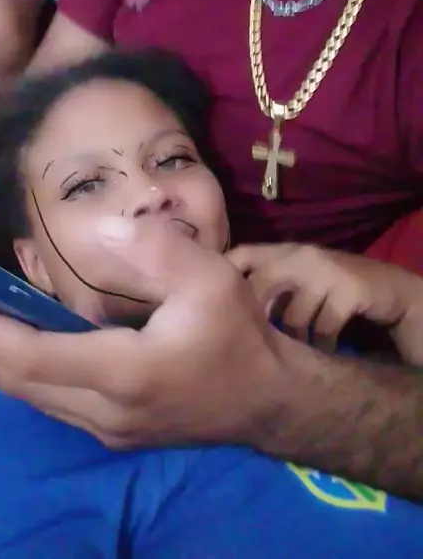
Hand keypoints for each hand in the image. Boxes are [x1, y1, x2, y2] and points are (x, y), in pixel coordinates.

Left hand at [0, 217, 293, 448]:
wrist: (268, 400)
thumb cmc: (239, 336)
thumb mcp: (211, 278)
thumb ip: (157, 248)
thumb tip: (104, 226)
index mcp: (125, 373)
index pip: (34, 358)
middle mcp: (106, 412)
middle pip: (22, 385)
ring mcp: (110, 430)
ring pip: (36, 400)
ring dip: (5, 361)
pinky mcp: (117, 434)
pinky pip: (56, 406)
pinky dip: (31, 376)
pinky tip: (30, 345)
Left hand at [228, 243, 422, 363]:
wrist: (387, 288)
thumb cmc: (331, 289)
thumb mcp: (297, 280)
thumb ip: (266, 287)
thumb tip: (222, 311)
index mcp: (284, 250)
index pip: (243, 255)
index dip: (224, 277)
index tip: (211, 305)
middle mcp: (302, 254)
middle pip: (261, 285)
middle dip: (254, 319)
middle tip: (253, 344)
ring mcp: (326, 270)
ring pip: (293, 315)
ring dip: (293, 339)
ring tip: (296, 349)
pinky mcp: (350, 289)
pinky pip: (323, 327)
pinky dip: (322, 345)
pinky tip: (323, 349)